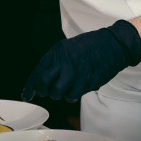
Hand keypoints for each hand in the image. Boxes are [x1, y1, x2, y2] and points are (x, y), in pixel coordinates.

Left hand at [22, 20, 140, 102]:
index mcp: (58, 51)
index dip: (30, 86)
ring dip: (59, 95)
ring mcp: (76, 72)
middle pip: (45, 84)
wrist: (113, 44)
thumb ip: (56, 62)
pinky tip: (76, 90)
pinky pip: (73, 95)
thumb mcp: (68, 48)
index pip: (38, 71)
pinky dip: (72, 96)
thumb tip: (43, 80)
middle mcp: (65, 61)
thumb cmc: (90, 46)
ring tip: (65, 90)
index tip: (27, 95)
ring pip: (58, 93)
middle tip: (48, 92)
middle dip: (44, 91)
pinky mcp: (87, 81)